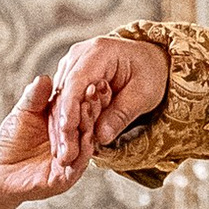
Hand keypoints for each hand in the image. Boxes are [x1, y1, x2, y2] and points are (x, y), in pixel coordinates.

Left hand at [0, 76, 89, 208]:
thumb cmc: (13, 138)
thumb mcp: (24, 112)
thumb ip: (34, 97)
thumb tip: (44, 78)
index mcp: (68, 127)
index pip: (83, 110)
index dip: (87, 96)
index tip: (92, 79)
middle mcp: (75, 144)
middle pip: (89, 125)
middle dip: (92, 107)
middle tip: (95, 90)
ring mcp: (72, 162)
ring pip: (87, 144)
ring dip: (89, 125)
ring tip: (88, 108)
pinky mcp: (65, 179)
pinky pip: (78, 165)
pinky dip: (82, 151)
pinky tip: (84, 136)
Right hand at [47, 36, 168, 177]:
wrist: (150, 61)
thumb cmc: (150, 72)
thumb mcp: (144, 93)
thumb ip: (122, 113)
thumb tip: (101, 137)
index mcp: (98, 52)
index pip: (76, 82)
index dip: (69, 108)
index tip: (66, 131)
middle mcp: (79, 56)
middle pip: (62, 93)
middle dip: (62, 126)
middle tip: (64, 155)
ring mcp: (71, 67)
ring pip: (58, 101)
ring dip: (59, 130)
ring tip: (63, 156)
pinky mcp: (70, 80)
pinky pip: (63, 104)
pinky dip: (64, 125)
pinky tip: (66, 147)